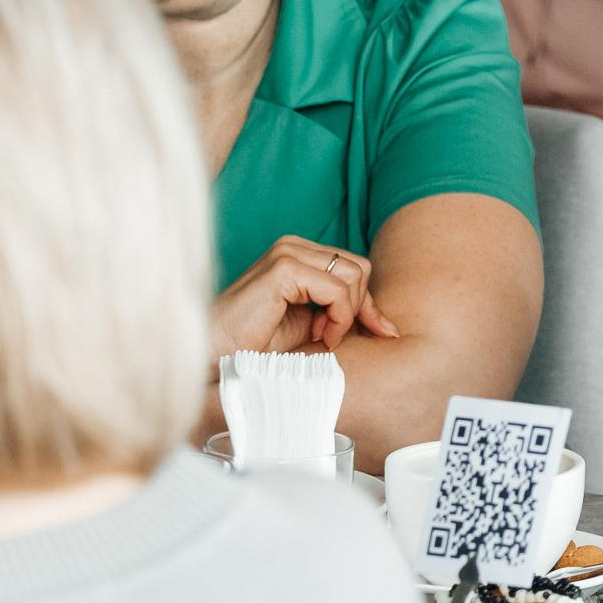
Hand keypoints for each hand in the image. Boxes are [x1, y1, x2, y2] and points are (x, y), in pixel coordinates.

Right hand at [209, 237, 400, 357]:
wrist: (214, 356)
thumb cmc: (255, 345)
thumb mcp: (311, 327)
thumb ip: (343, 315)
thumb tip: (389, 327)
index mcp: (298, 253)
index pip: (355, 267)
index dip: (365, 303)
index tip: (370, 333)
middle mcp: (293, 246)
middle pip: (359, 268)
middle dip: (357, 307)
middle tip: (331, 335)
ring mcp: (287, 252)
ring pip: (354, 276)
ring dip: (347, 314)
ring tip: (322, 336)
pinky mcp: (283, 269)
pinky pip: (337, 289)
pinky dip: (338, 317)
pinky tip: (320, 335)